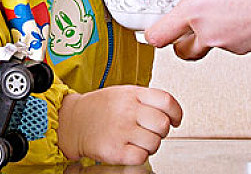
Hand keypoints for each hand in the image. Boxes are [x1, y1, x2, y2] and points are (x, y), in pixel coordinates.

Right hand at [57, 86, 181, 164]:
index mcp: (132, 93)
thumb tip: (171, 113)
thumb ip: (147, 99)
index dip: (176, 113)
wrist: (73, 121)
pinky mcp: (114, 150)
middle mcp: (127, 110)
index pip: (166, 101)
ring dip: (150, 145)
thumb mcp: (123, 93)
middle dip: (161, 131)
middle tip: (150, 132)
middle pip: (163, 124)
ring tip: (137, 140)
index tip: (176, 120)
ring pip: (155, 142)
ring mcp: (121, 130)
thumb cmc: (100, 108)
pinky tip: (129, 149)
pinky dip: (139, 156)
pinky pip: (141, 157)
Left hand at [145, 0, 250, 58]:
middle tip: (187, 20)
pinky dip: (234, 29)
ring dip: (212, 29)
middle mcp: (211, 33)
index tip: (152, 22)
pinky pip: (233, 41)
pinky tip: (248, 8)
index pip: (158, 34)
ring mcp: (232, 44)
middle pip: (182, 49)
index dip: (152, 30)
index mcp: (198, 10)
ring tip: (227, 3)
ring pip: (210, 43)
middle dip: (180, 39)